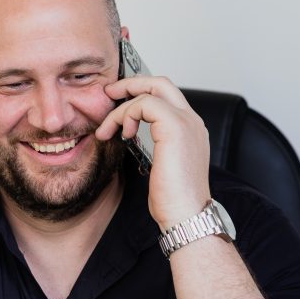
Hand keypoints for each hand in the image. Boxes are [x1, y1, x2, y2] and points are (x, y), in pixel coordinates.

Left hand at [95, 75, 211, 229]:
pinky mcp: (175, 127)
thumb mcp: (162, 165)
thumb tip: (130, 134)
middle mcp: (192, 121)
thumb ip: (155, 144)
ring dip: (122, 108)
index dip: (141, 94)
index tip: (119, 103)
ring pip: (149, 92)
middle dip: (131, 84)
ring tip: (107, 129)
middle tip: (109, 93)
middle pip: (161, 83)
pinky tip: (122, 134)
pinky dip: (126, 115)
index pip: (166, 97)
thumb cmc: (173, 199)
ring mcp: (186, 122)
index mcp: (190, 129)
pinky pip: (144, 104)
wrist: (186, 214)